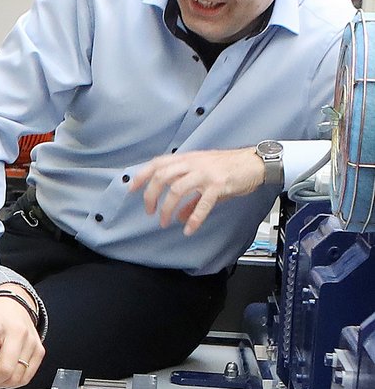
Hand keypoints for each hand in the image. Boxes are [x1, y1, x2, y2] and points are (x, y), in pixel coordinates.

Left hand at [129, 147, 263, 235]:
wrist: (255, 163)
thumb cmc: (229, 168)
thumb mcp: (204, 179)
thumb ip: (190, 198)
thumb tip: (178, 217)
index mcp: (187, 159)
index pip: (157, 164)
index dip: (142, 176)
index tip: (132, 190)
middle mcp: (193, 164)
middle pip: (161, 176)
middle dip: (151, 195)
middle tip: (149, 212)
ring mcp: (205, 173)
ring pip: (177, 189)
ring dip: (167, 208)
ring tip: (163, 222)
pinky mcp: (218, 185)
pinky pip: (202, 204)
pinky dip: (194, 218)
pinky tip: (189, 229)